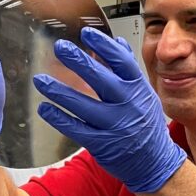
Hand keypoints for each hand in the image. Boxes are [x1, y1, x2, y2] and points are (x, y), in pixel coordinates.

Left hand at [34, 27, 185, 192]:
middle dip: (78, 61)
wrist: (154, 162)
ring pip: (83, 105)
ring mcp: (114, 125)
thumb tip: (118, 42)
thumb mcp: (145, 94)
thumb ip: (129, 70)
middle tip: (60, 48)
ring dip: (59, 92)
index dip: (103, 45)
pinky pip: (76, 129)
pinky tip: (45, 109)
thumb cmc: (147, 124)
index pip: (121, 61)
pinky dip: (59, 119)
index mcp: (138, 88)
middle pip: (100, 79)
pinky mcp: (102, 144)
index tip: (86, 33)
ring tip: (40, 80)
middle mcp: (127, 105)